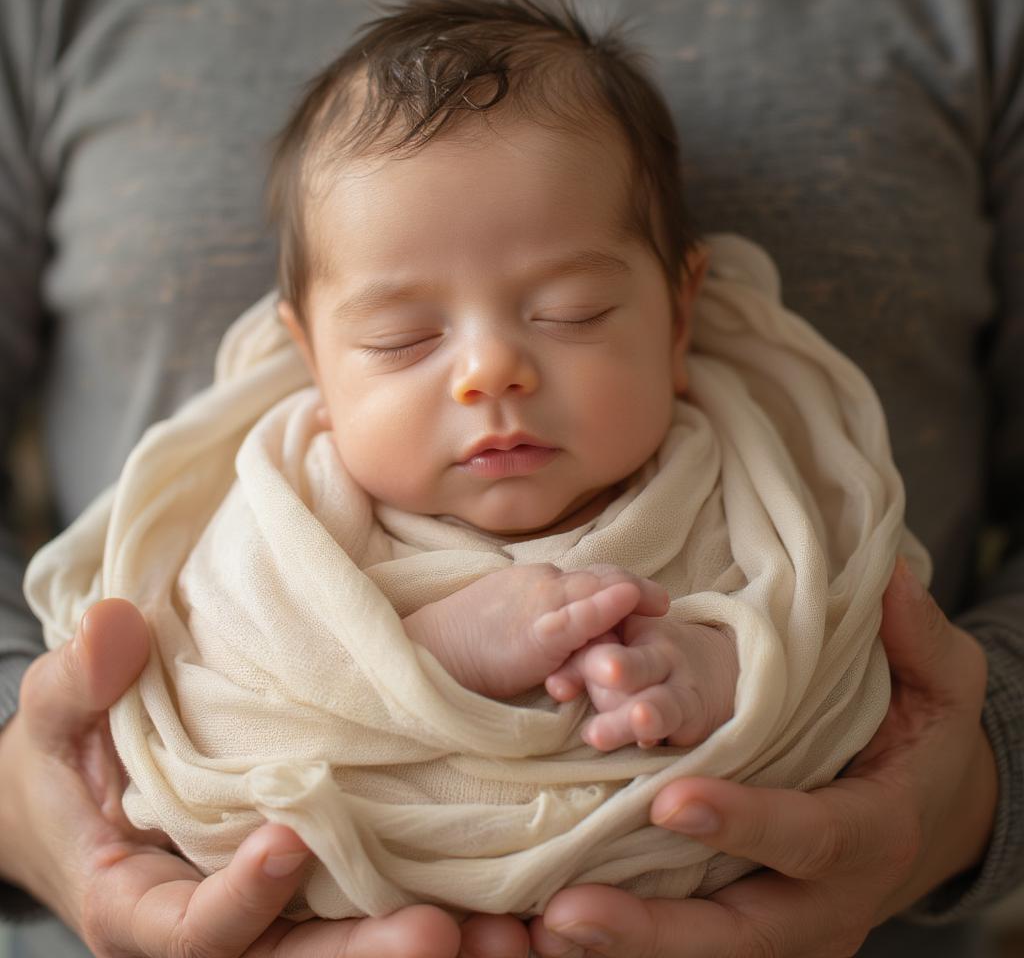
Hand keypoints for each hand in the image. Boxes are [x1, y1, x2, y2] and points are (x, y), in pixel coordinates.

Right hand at [0, 598, 464, 957]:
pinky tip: (494, 901)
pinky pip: (363, 908)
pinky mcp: (308, 888)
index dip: (239, 901)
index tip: (290, 841)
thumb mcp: (56, 720)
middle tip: (437, 932)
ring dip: (407, 943)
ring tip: (493, 930)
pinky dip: (426, 908)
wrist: (91, 795)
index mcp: (136, 906)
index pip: (187, 932)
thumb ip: (77, 683)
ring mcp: (267, 913)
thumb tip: (114, 626)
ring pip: (336, 947)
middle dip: (359, 953)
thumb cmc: (70, 760)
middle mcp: (211, 925)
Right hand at [405, 563, 668, 697]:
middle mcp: (543, 583)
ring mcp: (541, 605)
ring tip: (661, 604)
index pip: (587, 575)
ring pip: (595, 591)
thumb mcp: (507, 617)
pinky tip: (629, 600)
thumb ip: (537, 614)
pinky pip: (579, 616)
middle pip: (599, 578)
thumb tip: (560, 625)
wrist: (429, 652)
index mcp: (536, 580)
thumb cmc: (463, 641)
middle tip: (663, 602)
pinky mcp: (538, 633)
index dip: (616, 585)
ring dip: (630, 597)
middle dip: (634, 590)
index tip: (640, 595)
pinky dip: (606, 606)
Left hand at [529, 558, 997, 956]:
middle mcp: (827, 901)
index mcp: (872, 833)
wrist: (930, 819)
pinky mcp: (752, 931)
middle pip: (740, 935)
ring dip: (624, 944)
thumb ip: (917, 637)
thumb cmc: (924, 742)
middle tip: (568, 911)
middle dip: (654, 927)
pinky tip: (556, 930)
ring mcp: (787, 928)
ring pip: (705, 955)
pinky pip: (690, 947)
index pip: (810, 836)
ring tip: (546, 927)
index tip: (668, 799)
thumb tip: (887, 578)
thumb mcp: (941, 685)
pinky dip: (628, 945)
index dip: (744, 823)